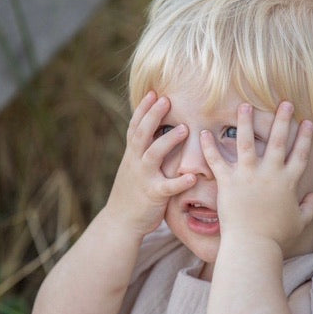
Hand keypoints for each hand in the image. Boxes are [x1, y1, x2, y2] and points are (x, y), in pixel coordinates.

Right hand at [105, 91, 196, 235]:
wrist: (120, 221)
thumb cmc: (131, 193)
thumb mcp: (133, 167)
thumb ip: (143, 151)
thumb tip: (155, 134)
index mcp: (132, 155)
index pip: (136, 127)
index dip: (143, 109)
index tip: (153, 92)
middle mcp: (135, 163)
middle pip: (142, 134)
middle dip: (153, 115)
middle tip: (166, 99)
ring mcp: (143, 178)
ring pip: (153, 155)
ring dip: (168, 141)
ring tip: (184, 129)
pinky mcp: (153, 195)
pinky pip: (167, 187)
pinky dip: (179, 182)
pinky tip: (192, 176)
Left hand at [200, 101, 312, 247]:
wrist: (253, 246)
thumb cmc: (276, 237)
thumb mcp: (299, 222)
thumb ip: (307, 207)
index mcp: (288, 182)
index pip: (300, 154)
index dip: (305, 137)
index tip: (307, 122)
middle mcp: (270, 174)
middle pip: (279, 140)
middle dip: (283, 119)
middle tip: (285, 102)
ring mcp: (248, 176)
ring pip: (247, 142)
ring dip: (245, 122)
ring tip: (244, 105)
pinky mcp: (228, 182)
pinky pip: (216, 161)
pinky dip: (208, 147)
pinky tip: (203, 133)